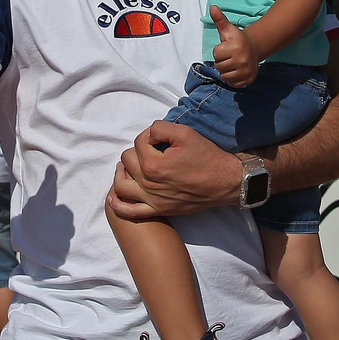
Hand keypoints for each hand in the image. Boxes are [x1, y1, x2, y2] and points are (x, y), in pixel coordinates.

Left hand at [107, 120, 239, 220]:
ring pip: (120, 185)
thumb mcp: (185, 133)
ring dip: (121, 173)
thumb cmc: (207, 158)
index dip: (148, 136)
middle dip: (136, 151)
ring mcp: (151, 199)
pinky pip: (129, 211)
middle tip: (151, 150)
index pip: (138, 142)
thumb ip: (160, 128)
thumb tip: (148, 134)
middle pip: (127, 161)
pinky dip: (118, 204)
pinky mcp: (158, 210)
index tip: (161, 138)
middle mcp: (148, 184)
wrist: (225, 182)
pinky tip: (114, 196)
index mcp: (153, 164)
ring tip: (129, 167)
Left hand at [210, 7, 257, 86]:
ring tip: (232, 63)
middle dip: (222, 61)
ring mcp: (246, 71)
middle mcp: (242, 60)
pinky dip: (232, 79)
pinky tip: (236, 70)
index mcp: (236, 47)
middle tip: (230, 56)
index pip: (216, 54)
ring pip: (224, 76)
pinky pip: (232, 84)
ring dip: (226, 71)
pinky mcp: (248, 80)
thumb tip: (212, 7)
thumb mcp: (228, 29)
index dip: (219, 51)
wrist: (254, 49)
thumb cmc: (237, 39)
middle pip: (219, 67)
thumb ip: (219, 19)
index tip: (226, 47)